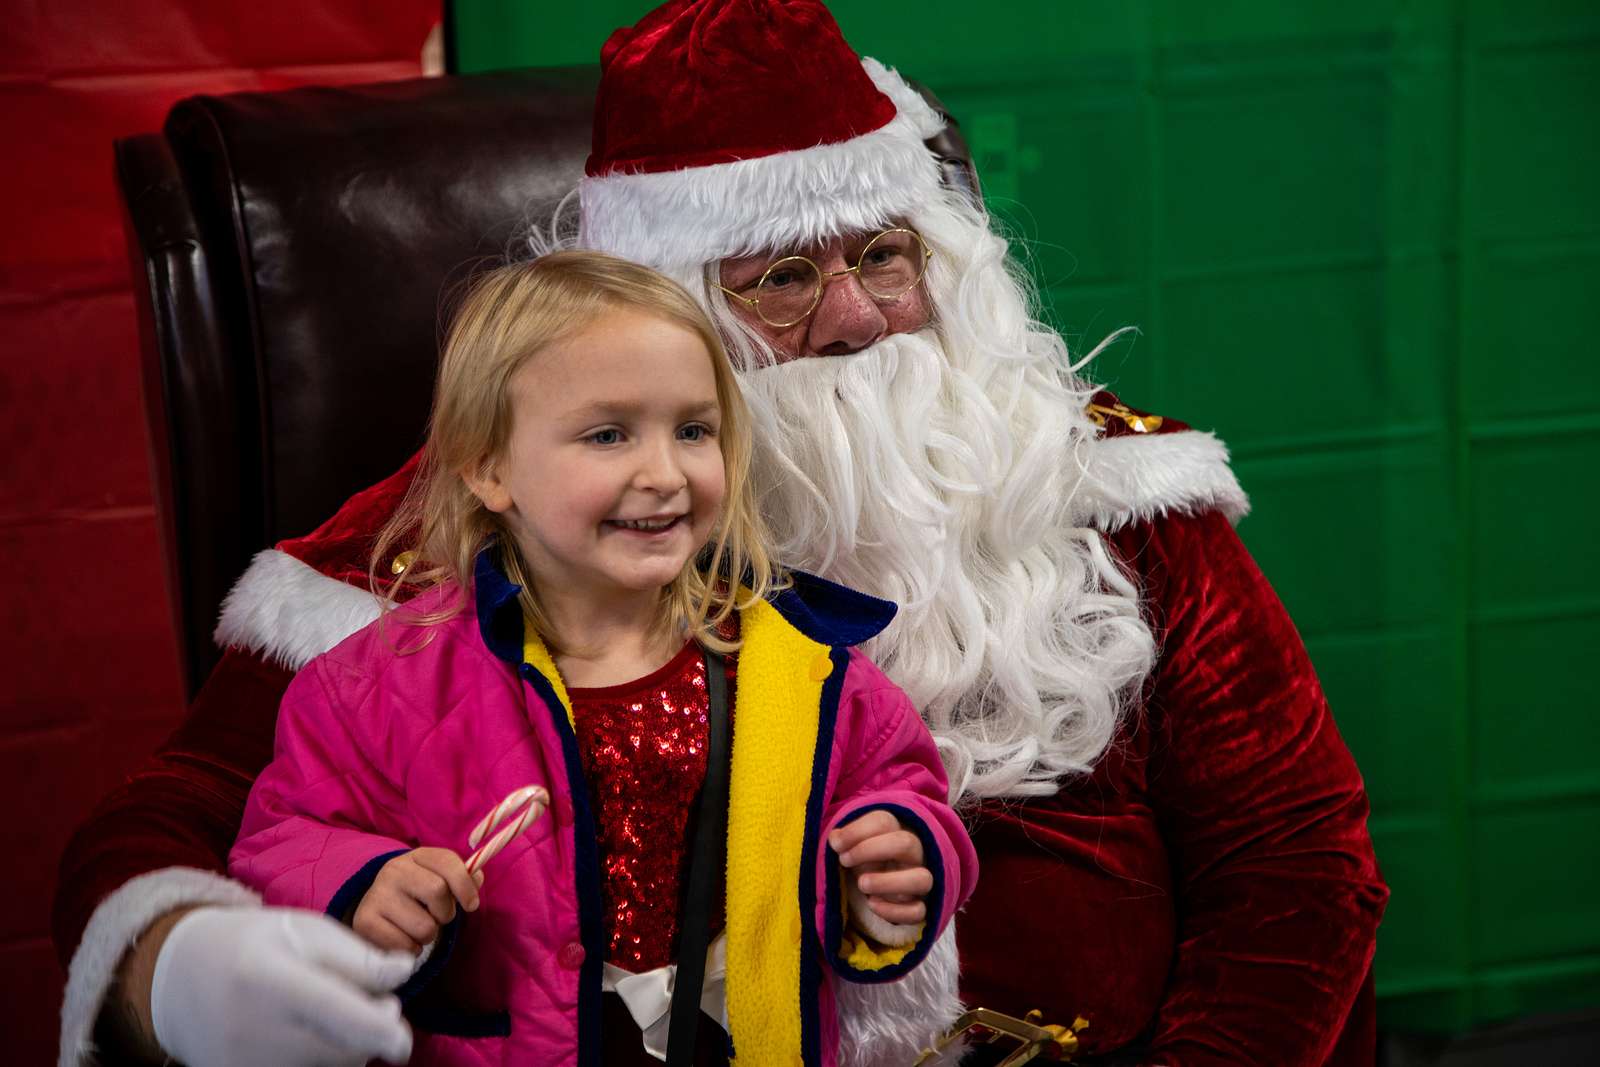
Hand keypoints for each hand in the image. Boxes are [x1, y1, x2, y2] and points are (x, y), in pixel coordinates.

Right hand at [148, 905, 415, 1066]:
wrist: (181, 980)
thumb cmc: (255, 945)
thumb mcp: (306, 931)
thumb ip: (357, 957)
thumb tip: (405, 972)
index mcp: (272, 979)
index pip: (337, 1012)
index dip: (379, 1031)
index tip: (402, 1043)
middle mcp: (254, 1031)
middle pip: (346, 1051)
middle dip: (371, 1029)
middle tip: (356, 997)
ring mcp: (244, 1066)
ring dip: (346, 1046)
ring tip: (319, 1013)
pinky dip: (320, 1059)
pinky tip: (302, 1036)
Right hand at [352, 847, 482, 953]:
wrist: (379, 909)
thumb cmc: (420, 894)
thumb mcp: (441, 879)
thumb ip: (464, 878)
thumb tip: (476, 877)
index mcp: (418, 856)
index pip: (447, 861)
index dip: (465, 885)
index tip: (471, 905)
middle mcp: (394, 870)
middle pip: (437, 891)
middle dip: (445, 912)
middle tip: (438, 916)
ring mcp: (377, 894)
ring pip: (424, 926)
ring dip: (429, 935)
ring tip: (419, 928)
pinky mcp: (365, 921)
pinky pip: (404, 945)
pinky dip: (412, 949)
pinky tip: (405, 939)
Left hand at [829, 810, 932, 924]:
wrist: (876, 887)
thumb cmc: (863, 860)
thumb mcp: (851, 846)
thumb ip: (842, 840)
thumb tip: (836, 839)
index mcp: (895, 832)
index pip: (884, 821)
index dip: (856, 831)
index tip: (836, 844)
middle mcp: (913, 855)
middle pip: (906, 842)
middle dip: (870, 850)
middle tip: (845, 860)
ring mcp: (919, 882)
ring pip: (923, 879)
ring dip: (888, 882)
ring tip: (862, 884)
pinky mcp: (918, 907)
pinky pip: (918, 912)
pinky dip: (894, 910)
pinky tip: (872, 904)